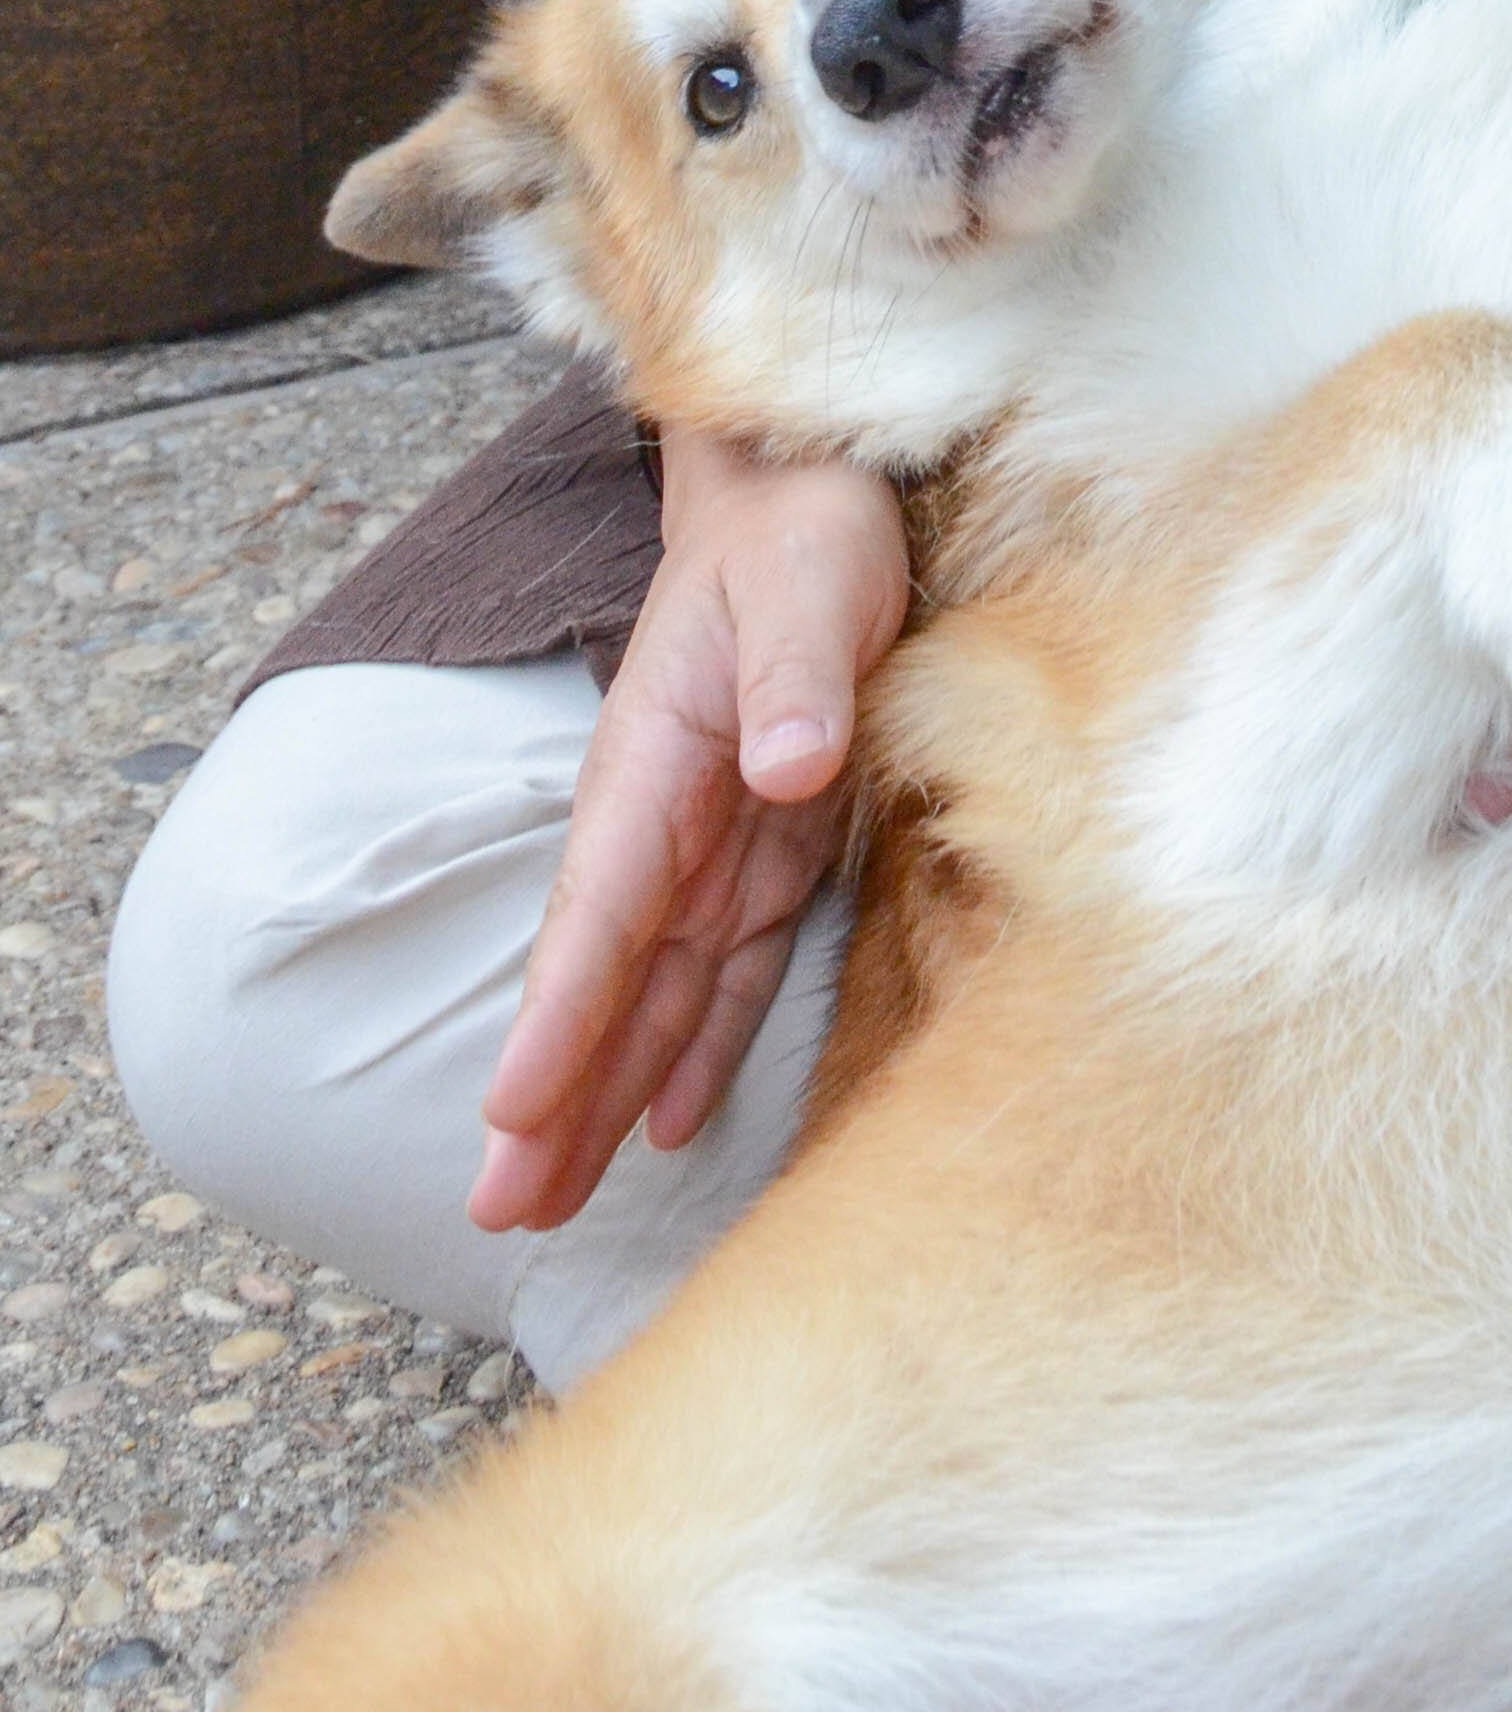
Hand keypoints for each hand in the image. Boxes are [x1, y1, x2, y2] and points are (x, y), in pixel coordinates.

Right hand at [469, 425, 910, 1233]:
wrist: (814, 498)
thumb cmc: (805, 536)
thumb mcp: (811, 585)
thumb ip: (796, 675)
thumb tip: (785, 766)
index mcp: (656, 762)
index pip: (599, 912)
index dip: (559, 1018)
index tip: (510, 1115)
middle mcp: (668, 821)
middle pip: (602, 978)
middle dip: (549, 1095)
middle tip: (497, 1212)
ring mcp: (714, 845)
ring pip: (650, 995)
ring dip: (603, 1095)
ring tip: (547, 1204)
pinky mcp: (771, 854)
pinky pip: (724, 972)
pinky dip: (693, 1050)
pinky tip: (665, 1127)